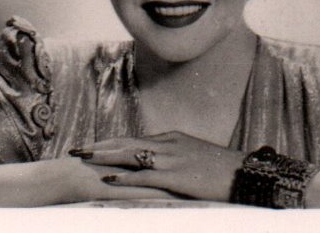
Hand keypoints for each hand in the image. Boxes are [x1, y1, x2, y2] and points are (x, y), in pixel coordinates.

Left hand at [71, 131, 244, 201]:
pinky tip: (108, 180)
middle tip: (75, 149)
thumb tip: (155, 162)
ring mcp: (171, 158)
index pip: (132, 139)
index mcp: (171, 138)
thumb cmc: (221, 169)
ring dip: (104, 157)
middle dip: (98, 146)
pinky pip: (144, 176)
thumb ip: (173, 156)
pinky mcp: (176, 175)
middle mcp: (167, 143)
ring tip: (83, 159)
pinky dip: (124, 177)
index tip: (90, 146)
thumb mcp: (193, 156)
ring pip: (129, 155)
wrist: (244, 174)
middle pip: (125, 142)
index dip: (109, 144)